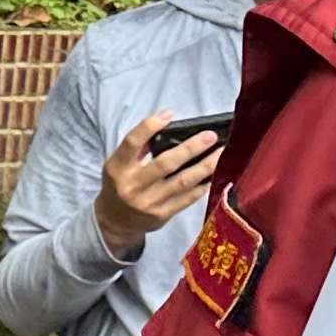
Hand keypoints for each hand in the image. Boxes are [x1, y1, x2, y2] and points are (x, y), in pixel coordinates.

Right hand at [91, 111, 220, 254]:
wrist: (116, 221)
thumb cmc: (121, 185)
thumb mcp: (119, 165)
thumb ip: (138, 149)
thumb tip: (169, 129)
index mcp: (118, 168)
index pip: (132, 143)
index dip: (149, 127)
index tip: (169, 114)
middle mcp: (132, 186)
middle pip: (164, 164)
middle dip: (190, 148)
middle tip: (209, 136)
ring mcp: (149, 202)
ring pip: (182, 181)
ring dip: (204, 166)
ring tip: (220, 152)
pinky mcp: (162, 215)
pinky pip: (187, 198)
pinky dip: (202, 185)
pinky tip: (213, 174)